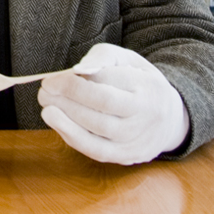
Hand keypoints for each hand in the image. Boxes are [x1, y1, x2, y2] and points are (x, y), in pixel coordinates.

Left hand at [38, 43, 189, 164]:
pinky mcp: (129, 156)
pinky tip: (58, 125)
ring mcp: (138, 139)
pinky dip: (74, 138)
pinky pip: (97, 151)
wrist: (170, 117)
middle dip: (66, 101)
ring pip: (98, 132)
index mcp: (148, 87)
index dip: (72, 85)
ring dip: (65, 121)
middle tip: (44, 93)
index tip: (51, 80)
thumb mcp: (126, 59)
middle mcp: (146, 116)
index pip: (105, 87)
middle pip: (100, 110)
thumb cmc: (138, 82)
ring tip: (47, 109)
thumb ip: (102, 57)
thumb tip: (78, 70)